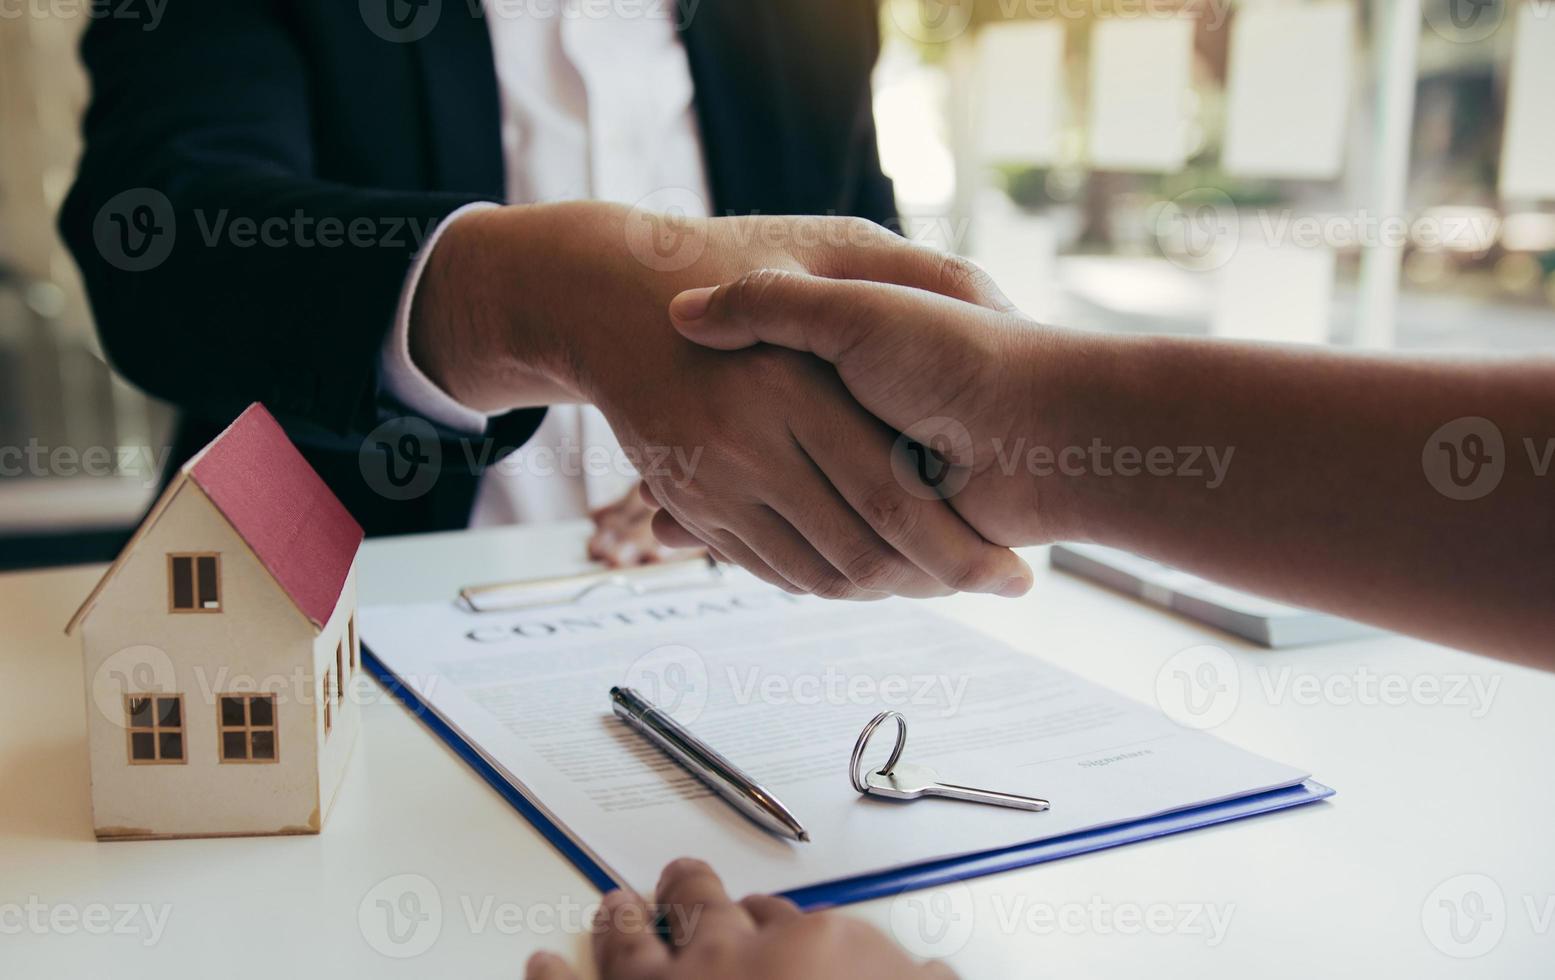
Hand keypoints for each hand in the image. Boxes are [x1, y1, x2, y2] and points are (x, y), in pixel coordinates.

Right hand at [411, 202, 1033, 598]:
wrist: (600, 295)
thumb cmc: (729, 253)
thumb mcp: (828, 245)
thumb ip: (911, 263)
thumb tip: (997, 294)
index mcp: (795, 392)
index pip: (895, 498)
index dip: (960, 547)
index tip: (1018, 578)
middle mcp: (749, 448)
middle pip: (861, 553)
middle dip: (934, 580)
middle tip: (990, 586)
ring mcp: (713, 483)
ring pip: (819, 572)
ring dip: (884, 587)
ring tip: (941, 581)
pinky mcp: (690, 503)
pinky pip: (769, 565)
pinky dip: (824, 579)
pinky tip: (870, 569)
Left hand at [524, 859, 955, 979]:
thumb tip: (929, 976)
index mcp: (813, 950)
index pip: (796, 922)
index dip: (781, 922)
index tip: (776, 920)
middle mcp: (732, 955)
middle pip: (709, 906)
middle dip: (696, 893)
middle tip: (686, 879)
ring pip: (635, 935)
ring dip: (622, 917)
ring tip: (613, 902)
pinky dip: (552, 978)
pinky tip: (542, 963)